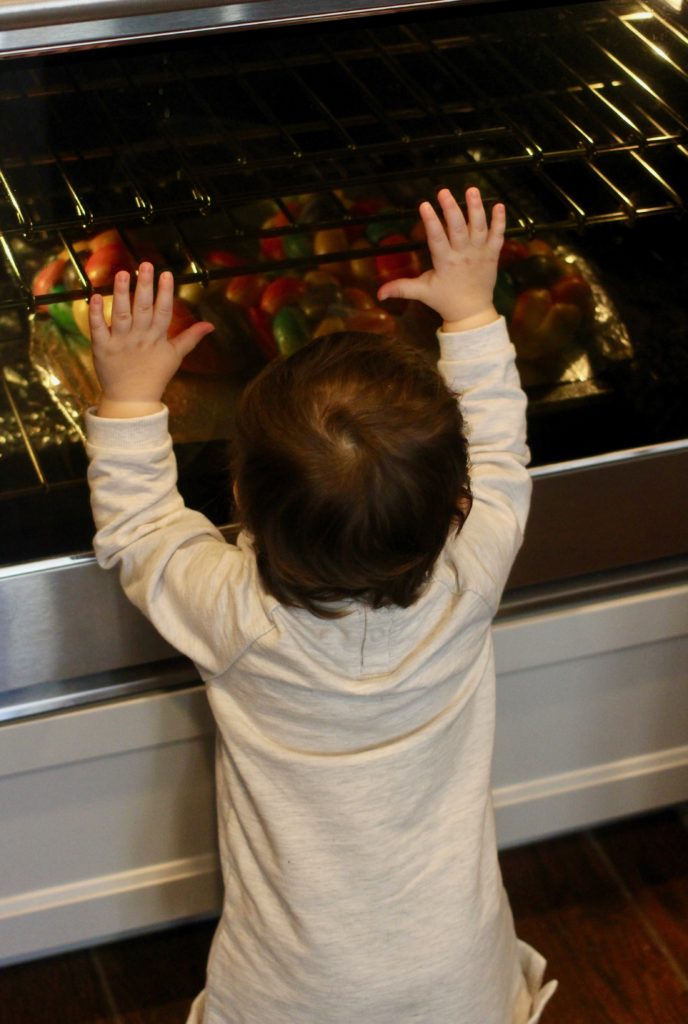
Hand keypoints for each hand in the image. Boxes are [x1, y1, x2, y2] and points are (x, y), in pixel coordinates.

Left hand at [89, 262, 213, 417]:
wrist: (131, 400)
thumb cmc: (154, 376)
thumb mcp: (175, 356)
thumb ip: (191, 338)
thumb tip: (211, 325)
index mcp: (157, 338)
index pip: (163, 311)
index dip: (165, 293)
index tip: (167, 274)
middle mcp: (139, 338)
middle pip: (143, 309)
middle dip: (145, 286)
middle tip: (146, 265)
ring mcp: (120, 342)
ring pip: (121, 315)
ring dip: (122, 294)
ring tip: (123, 274)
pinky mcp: (102, 348)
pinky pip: (98, 328)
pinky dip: (96, 313)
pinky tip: (95, 296)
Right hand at [377, 187, 505, 332]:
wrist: (472, 312)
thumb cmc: (445, 300)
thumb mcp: (422, 293)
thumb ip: (401, 289)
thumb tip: (379, 294)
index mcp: (445, 263)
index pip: (436, 239)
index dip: (431, 222)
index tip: (424, 205)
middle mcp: (463, 255)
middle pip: (457, 229)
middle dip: (451, 209)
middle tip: (444, 192)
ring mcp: (479, 254)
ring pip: (478, 228)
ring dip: (476, 209)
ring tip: (472, 190)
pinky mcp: (492, 255)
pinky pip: (498, 236)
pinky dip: (500, 222)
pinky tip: (499, 205)